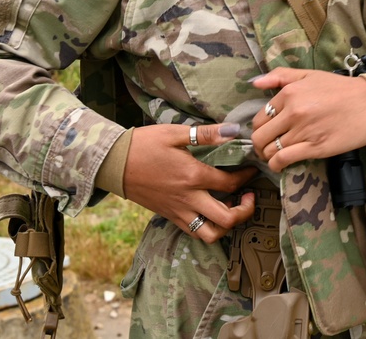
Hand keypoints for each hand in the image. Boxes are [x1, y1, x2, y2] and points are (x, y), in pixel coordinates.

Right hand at [122, 123, 257, 242]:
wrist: (114, 163)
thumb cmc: (144, 145)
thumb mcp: (174, 133)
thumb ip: (206, 134)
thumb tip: (233, 130)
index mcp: (192, 176)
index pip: (230, 183)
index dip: (246, 177)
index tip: (252, 169)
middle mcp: (188, 199)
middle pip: (227, 218)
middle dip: (245, 210)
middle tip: (249, 196)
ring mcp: (178, 211)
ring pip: (211, 234)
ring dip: (227, 225)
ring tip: (231, 208)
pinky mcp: (169, 216)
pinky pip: (194, 232)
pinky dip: (208, 228)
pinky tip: (211, 211)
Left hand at [250, 68, 365, 171]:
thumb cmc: (341, 89)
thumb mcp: (309, 75)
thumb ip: (280, 76)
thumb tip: (254, 83)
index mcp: (289, 93)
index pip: (259, 118)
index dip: (259, 129)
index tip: (265, 133)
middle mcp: (293, 112)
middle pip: (260, 136)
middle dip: (259, 145)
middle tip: (265, 148)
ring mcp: (303, 131)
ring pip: (270, 150)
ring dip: (267, 156)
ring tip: (273, 156)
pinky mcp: (315, 148)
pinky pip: (283, 160)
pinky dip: (276, 165)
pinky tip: (279, 165)